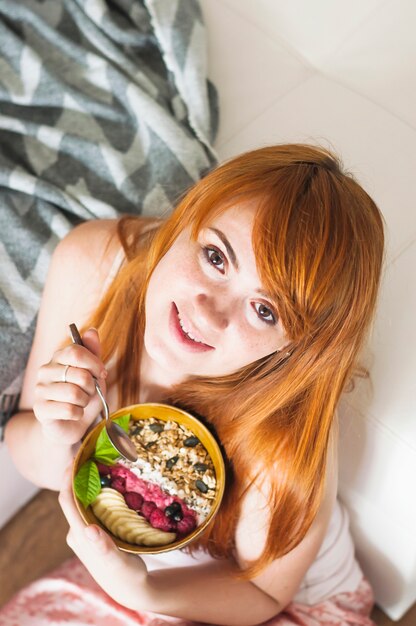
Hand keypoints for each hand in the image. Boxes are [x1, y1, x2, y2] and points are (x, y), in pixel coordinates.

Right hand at [33, 328, 107, 445]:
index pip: (77, 352)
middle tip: (89, 393)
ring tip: (81, 403)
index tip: (101, 373)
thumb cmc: (83, 395)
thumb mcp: (93, 373)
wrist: (71, 424)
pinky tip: (74, 414)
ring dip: (85, 402)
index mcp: (58, 357)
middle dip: (92, 387)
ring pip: (75, 394)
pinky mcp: (40, 409)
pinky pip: (69, 410)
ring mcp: (40, 390)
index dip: (95, 364)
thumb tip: (92, 330)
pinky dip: (78, 414)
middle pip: (80, 374)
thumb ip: (93, 353)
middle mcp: (45, 370)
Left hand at [59, 465, 147, 608]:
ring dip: (89, 484)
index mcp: (80, 536)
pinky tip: (110, 485)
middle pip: (73, 498)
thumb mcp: (117, 562)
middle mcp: (78, 532)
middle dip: (79, 476)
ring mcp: (85, 532)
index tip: (75, 459)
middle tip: (92, 455)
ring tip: (102, 464)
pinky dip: (98, 493)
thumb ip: (102, 547)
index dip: (68, 479)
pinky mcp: (94, 533)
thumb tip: (88, 530)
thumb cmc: (125, 575)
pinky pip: (92, 508)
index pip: (67, 501)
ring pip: (83, 502)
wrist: (130, 588)